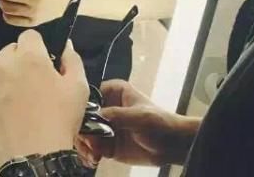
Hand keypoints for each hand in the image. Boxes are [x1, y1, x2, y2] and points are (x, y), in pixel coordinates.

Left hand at [0, 30, 88, 174]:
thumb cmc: (59, 122)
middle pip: (9, 52)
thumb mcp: (78, 88)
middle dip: (19, 63)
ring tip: (17, 106)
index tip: (43, 63)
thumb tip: (65, 45)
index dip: (38, 48)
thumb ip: (72, 59)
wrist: (34, 162)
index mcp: (29, 57)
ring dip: (4, 82)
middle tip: (31, 86)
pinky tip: (4, 118)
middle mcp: (2, 66)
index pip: (29, 36)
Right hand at [74, 80, 196, 167]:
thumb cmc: (160, 123)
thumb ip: (118, 115)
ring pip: (85, 134)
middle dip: (82, 132)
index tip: (82, 122)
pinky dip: (89, 155)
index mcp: (114, 91)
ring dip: (84, 146)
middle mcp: (107, 107)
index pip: (90, 96)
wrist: (171, 146)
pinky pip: (91, 149)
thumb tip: (97, 115)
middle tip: (89, 144)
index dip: (82, 108)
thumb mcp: (140, 116)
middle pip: (83, 117)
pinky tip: (95, 161)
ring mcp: (106, 126)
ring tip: (93, 156)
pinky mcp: (107, 144)